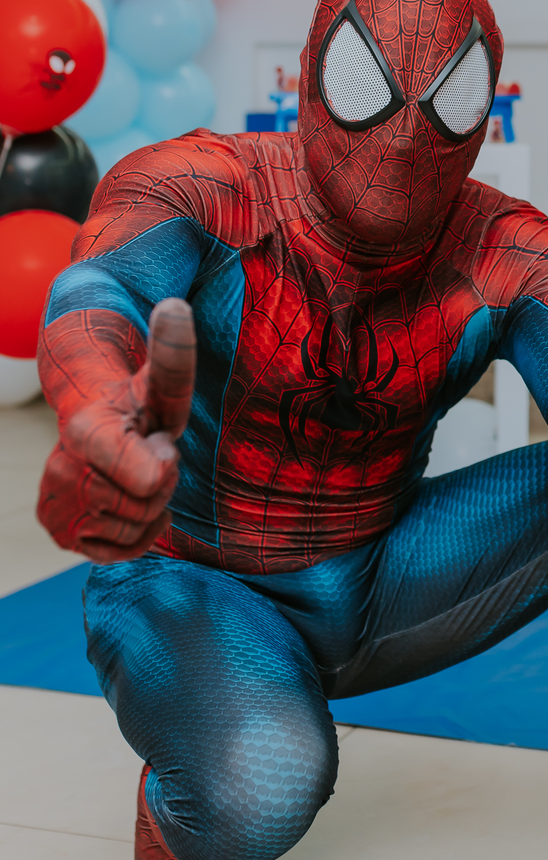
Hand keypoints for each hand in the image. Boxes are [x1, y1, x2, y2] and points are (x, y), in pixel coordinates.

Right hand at [37, 298, 195, 563]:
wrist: (95, 424)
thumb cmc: (135, 401)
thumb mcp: (160, 381)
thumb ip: (173, 354)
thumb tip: (177, 305)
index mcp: (86, 431)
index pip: (148, 479)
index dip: (164, 464)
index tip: (157, 440)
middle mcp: (62, 470)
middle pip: (146, 505)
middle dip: (161, 483)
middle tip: (147, 456)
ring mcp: (58, 504)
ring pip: (134, 530)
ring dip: (149, 508)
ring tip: (134, 476)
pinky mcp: (61, 533)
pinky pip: (119, 553)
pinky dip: (136, 536)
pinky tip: (130, 505)